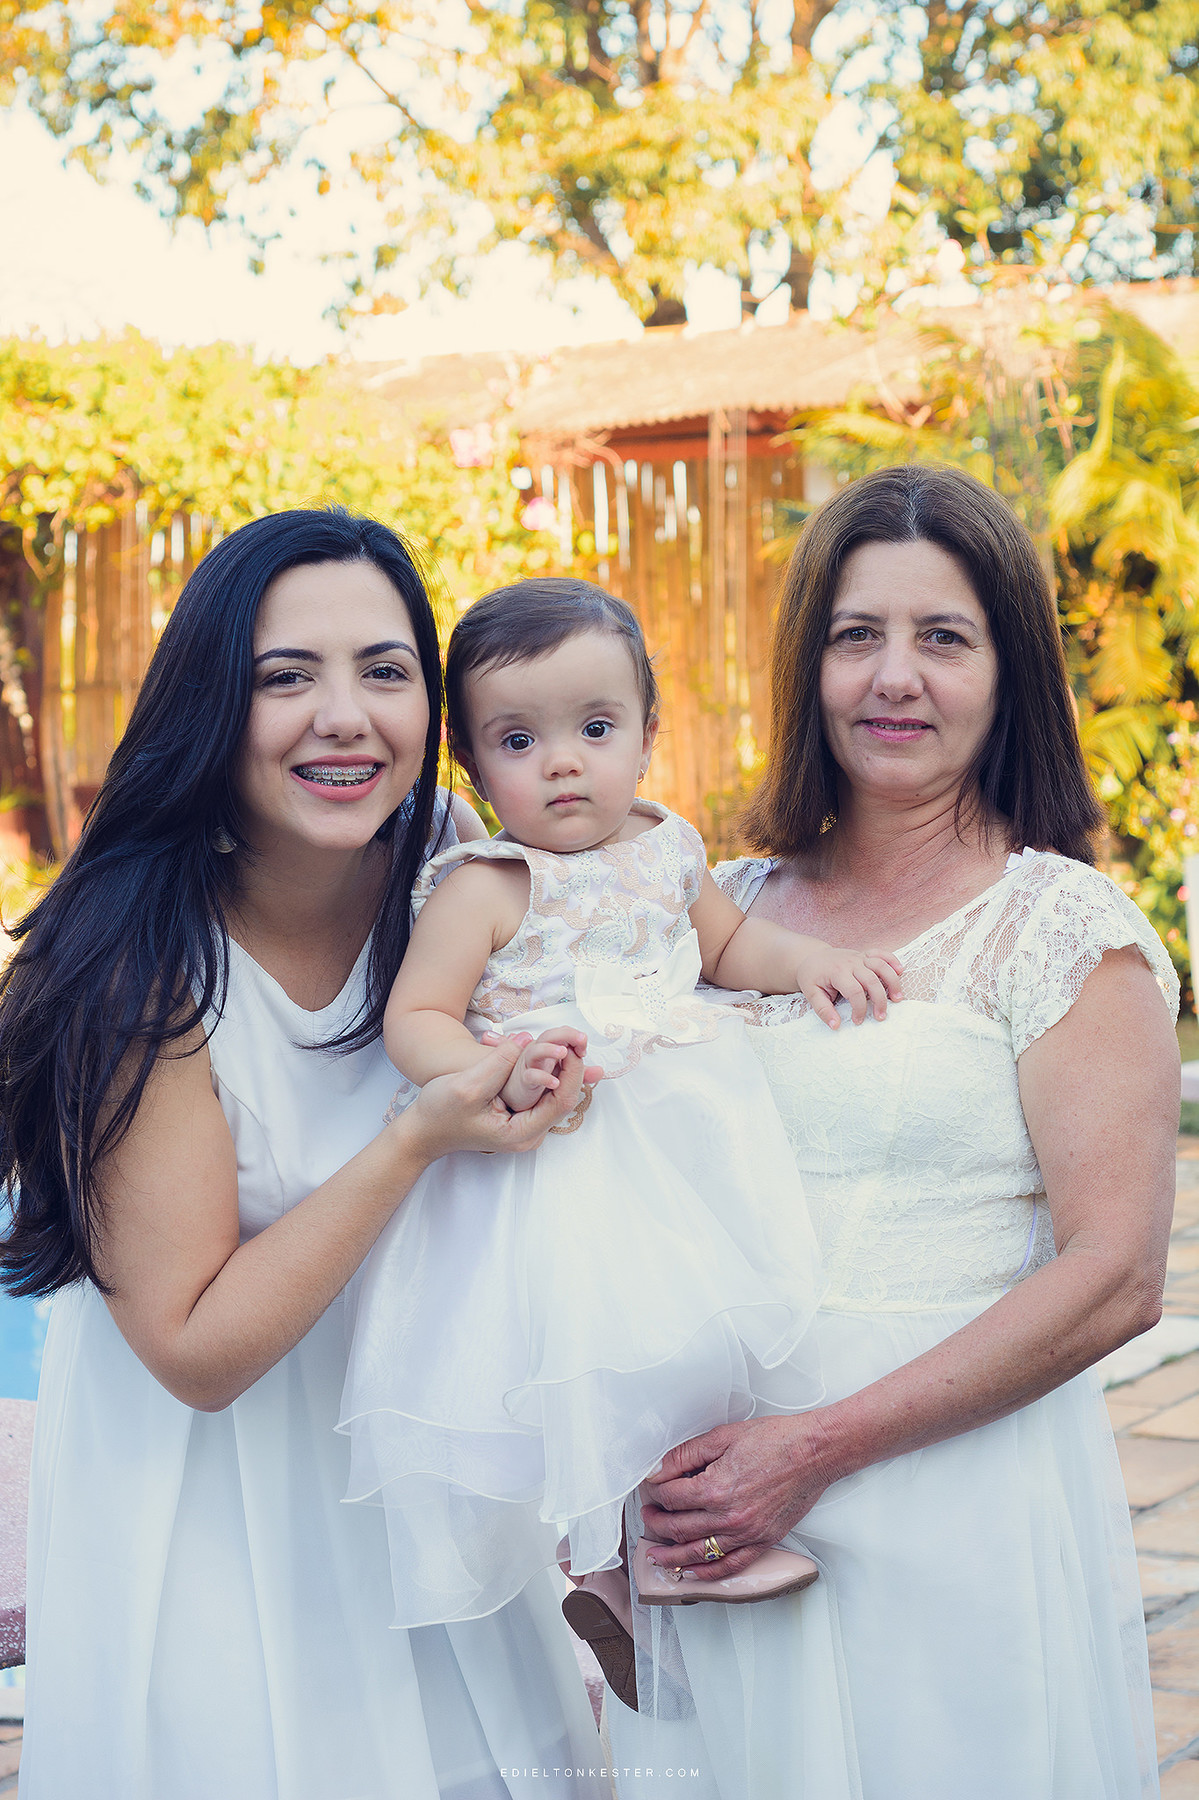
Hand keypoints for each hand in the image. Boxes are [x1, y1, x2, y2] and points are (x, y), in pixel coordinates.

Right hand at [402, 1038, 598, 1161]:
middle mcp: (529, 1135)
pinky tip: (551, 1055)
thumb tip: (526, 1039)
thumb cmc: (439, 1113)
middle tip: (576, 1039)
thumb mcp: (467, 1085)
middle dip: (573, 1068)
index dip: (573, 1072)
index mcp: (521, 1133)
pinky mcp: (520, 1118)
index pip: (562, 1101)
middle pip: (564, 1099)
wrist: (422, 1132)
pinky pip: (544, 1095)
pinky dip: (550, 1073)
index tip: (575, 1046)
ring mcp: (525, 1128)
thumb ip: (499, 1062)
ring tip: (568, 1043)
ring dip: (563, 1069)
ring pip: (556, 1096)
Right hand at [496, 1025, 591, 1112]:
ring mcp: (528, 1066)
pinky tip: (554, 1082)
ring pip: (537, 1051)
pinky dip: (543, 1078)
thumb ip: (578, 1073)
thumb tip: (600, 1071)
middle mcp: (537, 1054)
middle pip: (550, 1036)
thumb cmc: (534, 1085)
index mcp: (548, 1050)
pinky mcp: (521, 1083)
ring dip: (551, 1049)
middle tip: (581, 1040)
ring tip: (564, 1052)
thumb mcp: (560, 1077)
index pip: (562, 1034)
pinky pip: (531, 1077)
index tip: (584, 1047)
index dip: (574, 1037)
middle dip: (567, 1035)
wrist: (509, 1100)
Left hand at [637, 1414, 837, 1581]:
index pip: (671, 1498)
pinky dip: (707, 1574)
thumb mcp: (722, 1436)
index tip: (651, 1488)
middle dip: (657, 1523)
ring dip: (672, 1556)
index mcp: (715, 1488)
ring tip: (656, 1554)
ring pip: (698, 1554)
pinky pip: (730, 1566)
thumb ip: (685, 1455)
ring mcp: (746, 1533)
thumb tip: (658, 1469)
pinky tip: (691, 1572)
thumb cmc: (774, 1439)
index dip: (655, 1493)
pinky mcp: (762, 1542)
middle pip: (679, 1528)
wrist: (814, 1452)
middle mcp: (728, 1516)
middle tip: (647, 1517)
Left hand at [795, 947, 902, 1027]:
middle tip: (881, 1017)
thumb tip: (836, 1026)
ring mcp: (859, 957)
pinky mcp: (864, 954)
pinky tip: (900, 971)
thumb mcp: (811, 994)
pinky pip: (881, 953)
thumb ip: (823, 1010)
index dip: (859, 1009)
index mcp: (837, 972)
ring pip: (881, 966)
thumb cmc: (812, 977)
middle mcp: (851, 962)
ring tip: (898, 998)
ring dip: (892, 981)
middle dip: (879, 1000)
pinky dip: (892, 960)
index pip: (854, 992)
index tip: (858, 1021)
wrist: (811, 957)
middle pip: (872, 980)